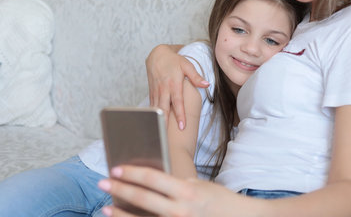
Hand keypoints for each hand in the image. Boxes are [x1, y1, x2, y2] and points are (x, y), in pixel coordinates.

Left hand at [98, 166, 249, 216]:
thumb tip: (150, 181)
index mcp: (186, 192)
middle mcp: (179, 210)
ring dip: (120, 214)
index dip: (131, 173)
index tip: (115, 168)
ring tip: (105, 207)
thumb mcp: (199, 186)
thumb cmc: (218, 200)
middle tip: (102, 182)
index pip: (153, 178)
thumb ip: (176, 184)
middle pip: (142, 198)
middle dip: (119, 189)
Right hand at [146, 44, 208, 129]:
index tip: (182, 125)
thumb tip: (207, 85)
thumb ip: (196, 76)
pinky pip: (152, 106)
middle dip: (166, 122)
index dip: (180, 114)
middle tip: (168, 136)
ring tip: (161, 133)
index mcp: (173, 84)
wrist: (157, 55)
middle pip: (164, 108)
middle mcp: (163, 89)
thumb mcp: (187, 65)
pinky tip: (155, 124)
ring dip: (158, 121)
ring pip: (156, 108)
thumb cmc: (173, 60)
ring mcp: (156, 91)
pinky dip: (153, 115)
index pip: (177, 102)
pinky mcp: (152, 92)